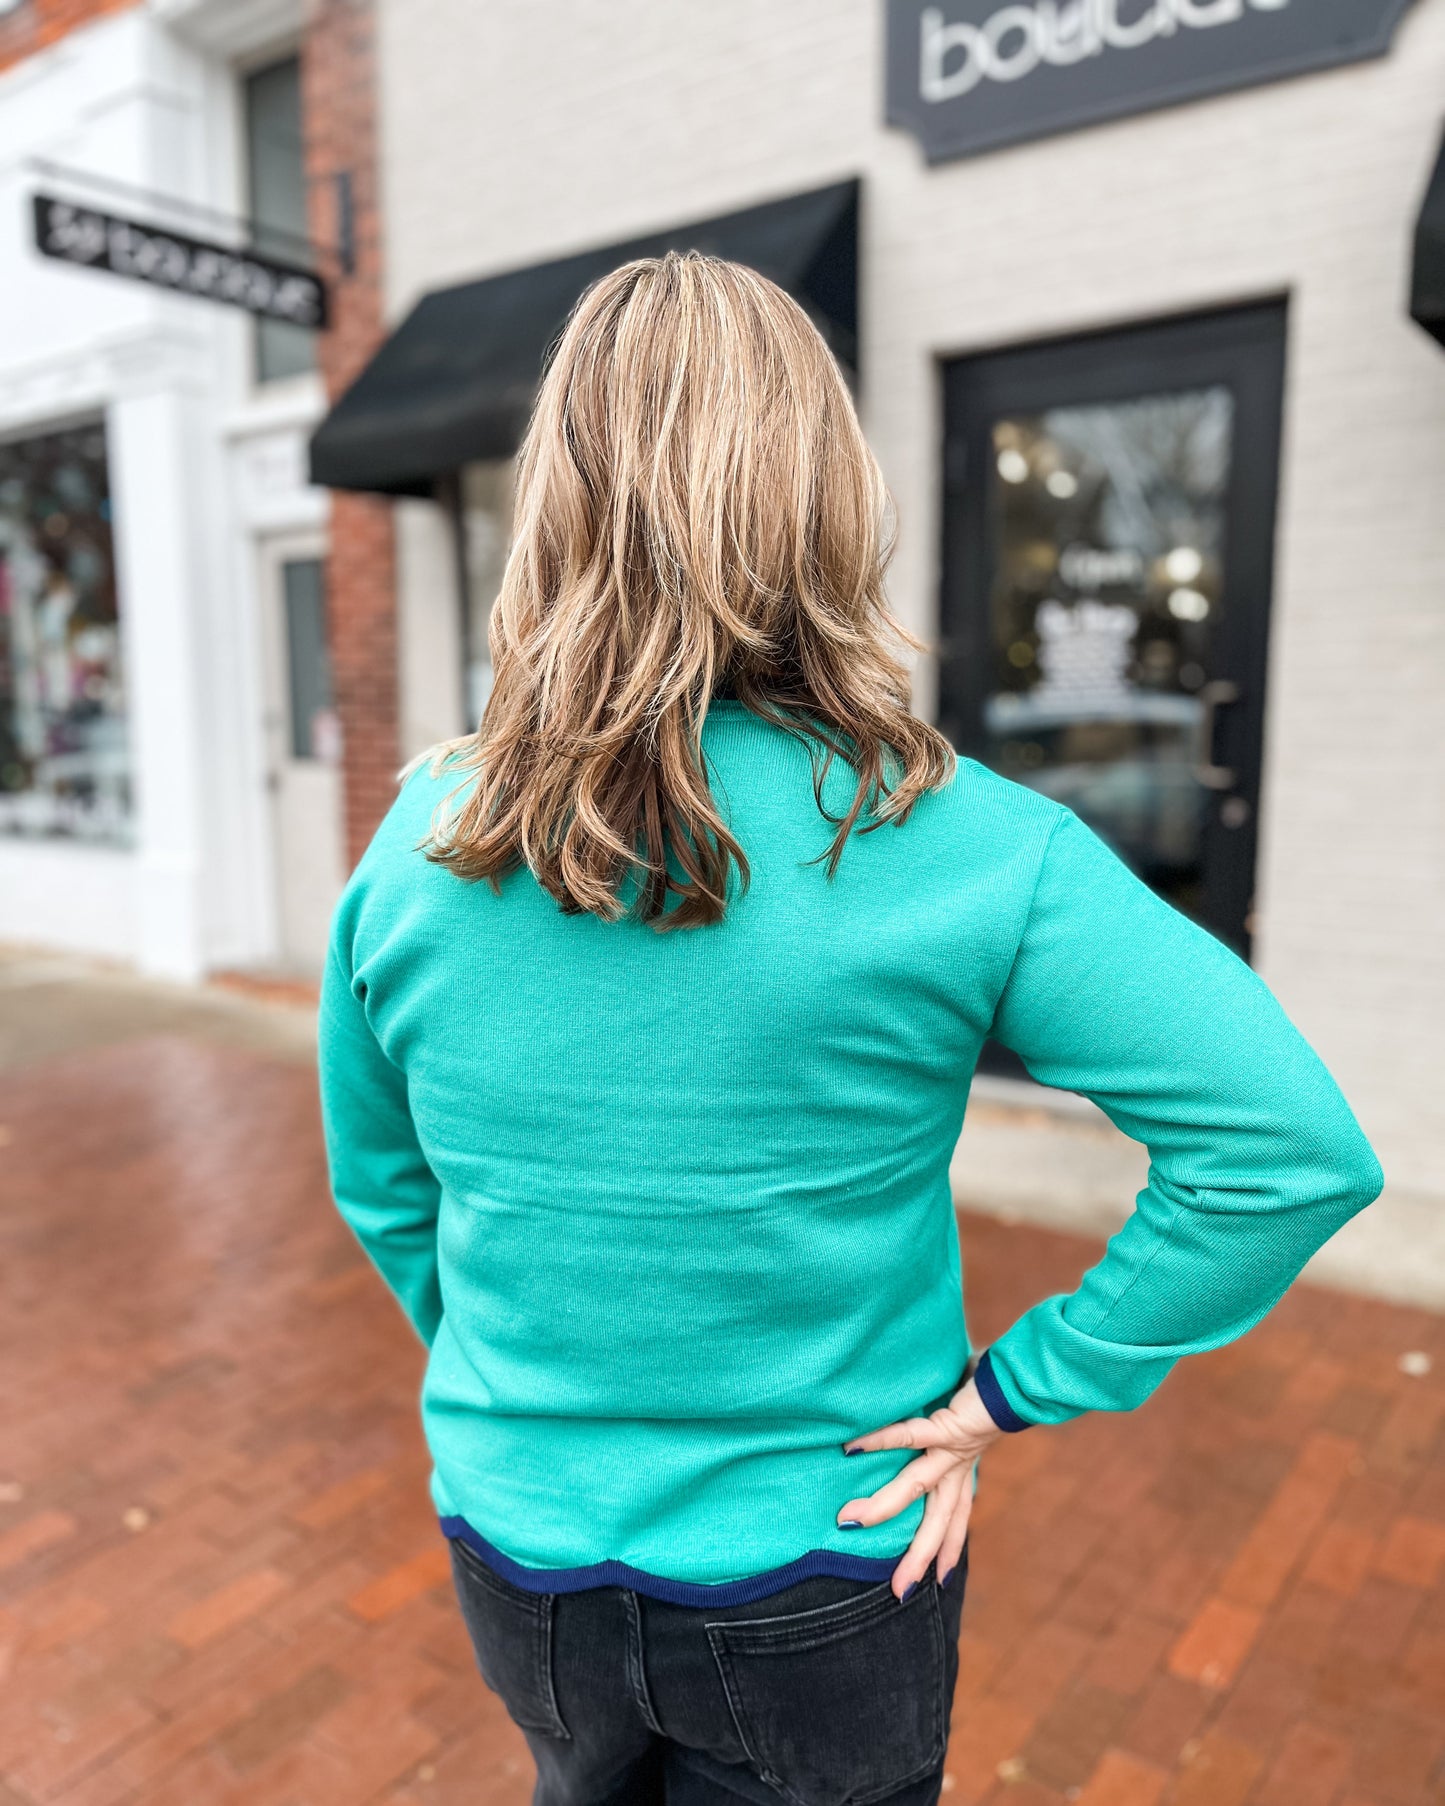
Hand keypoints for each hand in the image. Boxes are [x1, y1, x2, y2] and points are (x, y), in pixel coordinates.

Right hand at [837, 1378, 1002, 1600]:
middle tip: (897, 1591)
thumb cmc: (995, 1388)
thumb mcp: (972, 1412)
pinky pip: (909, 1434)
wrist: (1021, 1377)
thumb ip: (955, 1414)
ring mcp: (952, 1450)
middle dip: (917, 1556)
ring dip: (886, 1507)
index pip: (957, 1518)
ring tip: (852, 1522)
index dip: (949, 1549)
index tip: (940, 1581)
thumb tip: (946, 1406)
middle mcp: (958, 1467)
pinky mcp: (946, 1426)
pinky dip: (881, 1441)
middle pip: (937, 1521)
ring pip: (916, 1487)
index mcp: (966, 1468)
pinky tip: (852, 1449)